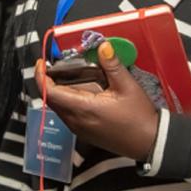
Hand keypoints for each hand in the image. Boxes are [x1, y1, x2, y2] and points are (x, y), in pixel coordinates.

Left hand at [37, 41, 159, 161]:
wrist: (149, 142)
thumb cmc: (139, 119)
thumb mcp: (127, 86)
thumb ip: (112, 65)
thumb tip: (103, 47)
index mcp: (84, 108)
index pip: (51, 93)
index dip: (41, 76)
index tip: (41, 64)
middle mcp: (77, 121)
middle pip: (51, 100)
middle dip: (48, 81)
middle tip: (52, 66)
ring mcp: (79, 128)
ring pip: (58, 108)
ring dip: (57, 92)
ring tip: (65, 75)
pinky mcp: (84, 132)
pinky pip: (67, 114)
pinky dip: (66, 101)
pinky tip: (78, 91)